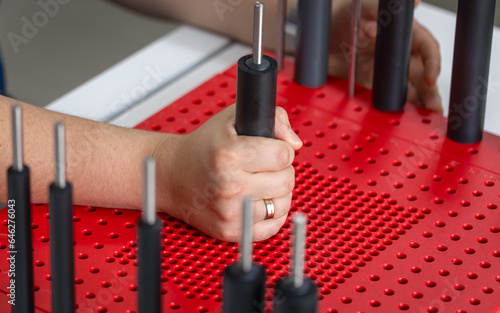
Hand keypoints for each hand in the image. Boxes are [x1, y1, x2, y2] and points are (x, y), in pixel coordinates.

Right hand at [153, 104, 301, 241]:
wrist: (171, 175)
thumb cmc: (203, 147)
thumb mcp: (233, 120)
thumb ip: (273, 120)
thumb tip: (294, 143)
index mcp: (229, 156)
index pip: (283, 156)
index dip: (282, 150)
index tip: (270, 149)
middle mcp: (230, 186)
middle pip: (287, 181)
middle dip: (281, 170)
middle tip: (263, 166)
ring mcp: (230, 213)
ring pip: (283, 204)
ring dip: (277, 193)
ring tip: (259, 183)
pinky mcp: (230, 232)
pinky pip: (273, 226)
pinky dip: (271, 214)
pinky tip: (258, 201)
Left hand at [328, 0, 441, 112]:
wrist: (319, 34)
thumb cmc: (346, 14)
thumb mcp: (364, 7)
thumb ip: (383, 8)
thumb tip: (408, 7)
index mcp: (404, 35)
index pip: (427, 49)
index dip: (432, 64)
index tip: (430, 79)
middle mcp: (398, 55)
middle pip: (421, 74)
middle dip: (430, 92)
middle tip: (434, 108)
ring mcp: (385, 72)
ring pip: (409, 89)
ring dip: (418, 104)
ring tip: (426, 119)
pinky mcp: (372, 85)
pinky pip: (387, 99)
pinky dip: (396, 110)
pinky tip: (404, 120)